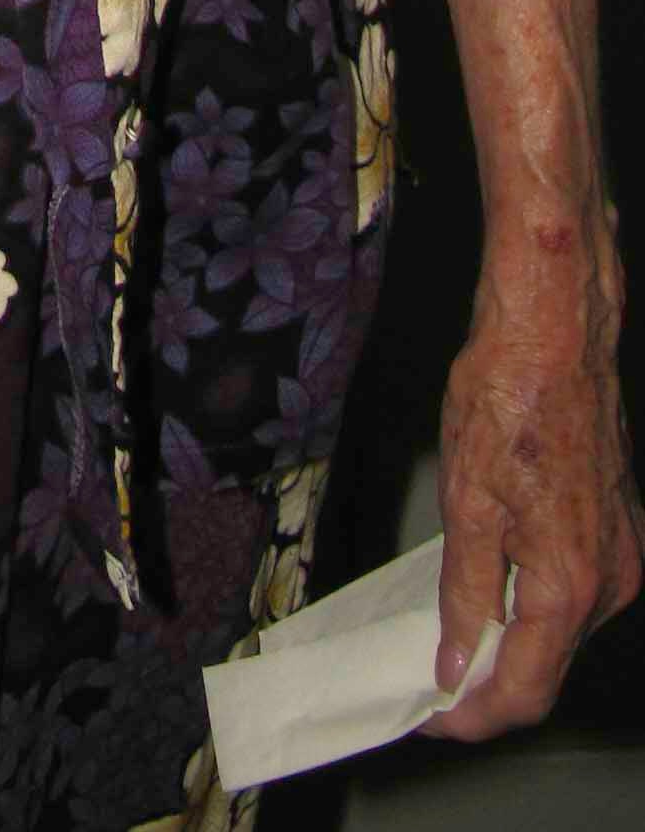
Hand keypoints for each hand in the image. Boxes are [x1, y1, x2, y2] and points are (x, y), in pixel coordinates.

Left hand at [427, 261, 643, 738]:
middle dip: (491, 687)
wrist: (556, 335)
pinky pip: (575, 593)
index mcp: (569, 585)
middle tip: (432, 686)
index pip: (525, 690)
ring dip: (513, 647)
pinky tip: (491, 593)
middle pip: (549, 670)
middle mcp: (610, 582)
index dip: (474, 715)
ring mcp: (621, 557)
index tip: (431, 717)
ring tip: (452, 642)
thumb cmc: (508, 401)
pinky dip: (534, 608)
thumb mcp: (466, 503)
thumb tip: (457, 659)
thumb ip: (465, 593)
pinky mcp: (620, 530)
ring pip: (563, 634)